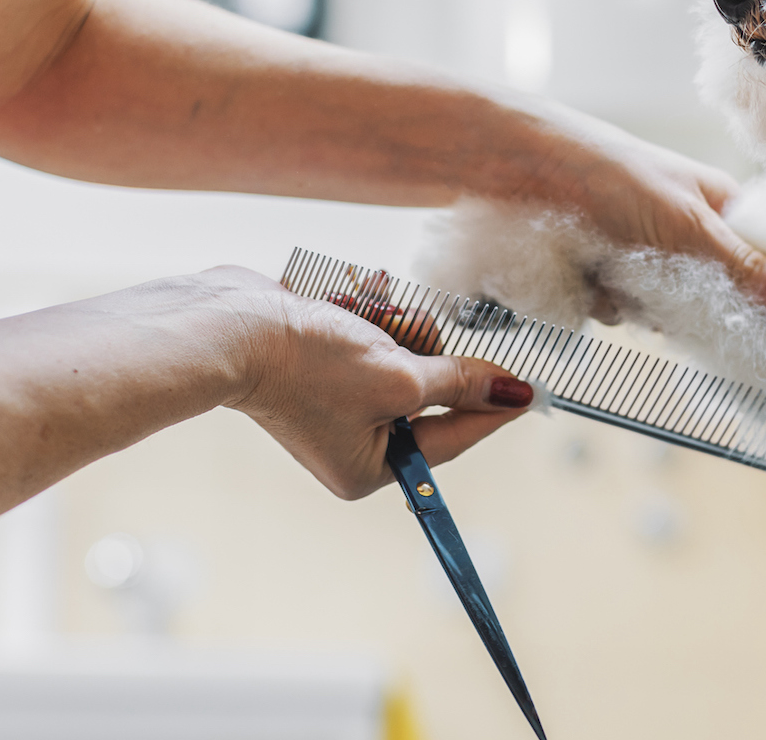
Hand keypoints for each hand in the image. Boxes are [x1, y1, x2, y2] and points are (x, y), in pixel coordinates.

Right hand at [214, 266, 533, 499]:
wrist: (232, 323)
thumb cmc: (308, 365)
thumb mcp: (399, 378)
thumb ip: (460, 384)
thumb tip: (513, 392)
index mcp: (369, 467)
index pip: (455, 437)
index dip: (495, 407)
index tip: (532, 387)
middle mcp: (352, 439)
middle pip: (428, 389)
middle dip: (419, 350)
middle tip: (399, 333)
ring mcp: (336, 397)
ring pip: (402, 351)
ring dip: (389, 325)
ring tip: (363, 314)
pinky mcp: (323, 358)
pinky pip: (369, 332)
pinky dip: (364, 313)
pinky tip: (348, 299)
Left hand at [514, 112, 765, 319]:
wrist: (519, 168)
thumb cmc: (608, 174)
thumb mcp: (685, 223)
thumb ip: (742, 264)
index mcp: (722, 204)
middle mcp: (689, 230)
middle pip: (719, 297)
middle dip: (696, 309)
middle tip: (672, 298)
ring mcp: (647, 253)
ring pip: (666, 311)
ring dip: (643, 306)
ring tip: (616, 274)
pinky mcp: (607, 272)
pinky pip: (622, 311)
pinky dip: (607, 304)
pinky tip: (590, 281)